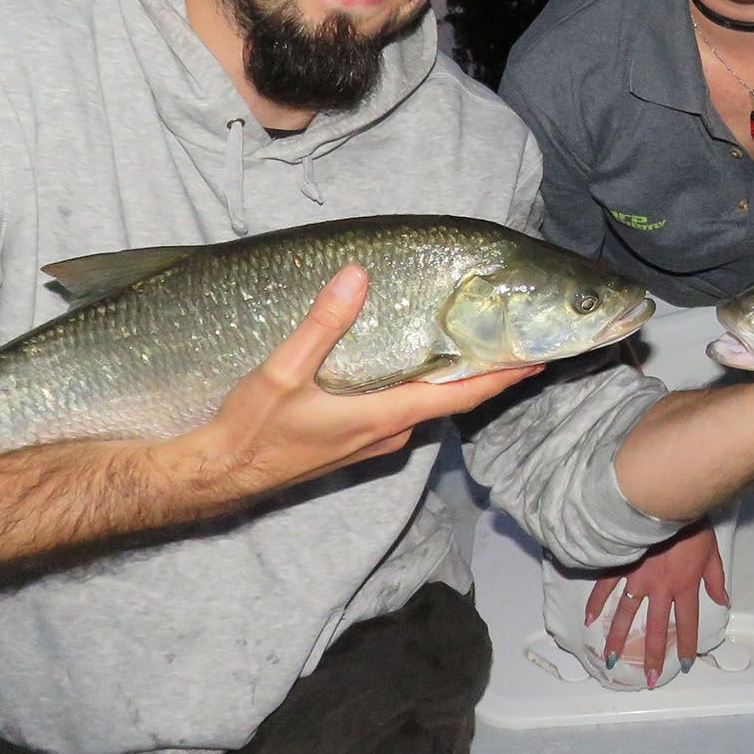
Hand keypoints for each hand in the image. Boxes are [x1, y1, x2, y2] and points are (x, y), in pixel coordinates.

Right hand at [163, 266, 540, 505]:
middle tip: (513, 343)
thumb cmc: (250, 430)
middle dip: (483, 373)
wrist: (217, 476)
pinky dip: (419, 389)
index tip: (536, 359)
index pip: (457, 395)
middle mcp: (385, 435)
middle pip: (448, 400)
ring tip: (472, 346)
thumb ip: (321, 325)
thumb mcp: (282, 373)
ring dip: (449, 381)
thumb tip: (355, 276)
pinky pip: (399, 413)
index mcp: (381, 418)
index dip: (500, 377)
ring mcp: (369, 444)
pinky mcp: (351, 444)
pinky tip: (412, 367)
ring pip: (422, 407)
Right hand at [584, 520, 727, 685]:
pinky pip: (605, 587)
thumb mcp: (712, 553)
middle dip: (651, 656)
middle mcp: (659, 589)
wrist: (670, 501)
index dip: (685, 645)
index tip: (684, 664)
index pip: (687, 623)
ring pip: (625, 615)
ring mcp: (636, 578)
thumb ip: (715, 579)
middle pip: (655, 628)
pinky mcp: (620, 564)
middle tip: (648, 679)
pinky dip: (596, 602)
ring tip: (611, 660)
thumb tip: (723, 601)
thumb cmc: (694, 525)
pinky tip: (589, 620)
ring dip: (618, 639)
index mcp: (684, 587)